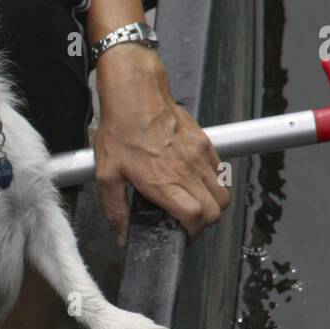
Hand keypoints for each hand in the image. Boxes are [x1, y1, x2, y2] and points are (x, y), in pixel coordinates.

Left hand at [94, 46, 229, 241]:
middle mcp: (185, 171)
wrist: (135, 94)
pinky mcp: (204, 143)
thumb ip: (114, 208)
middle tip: (190, 221)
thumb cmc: (120, 130)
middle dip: (205, 222)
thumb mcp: (107, 174)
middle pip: (215, 210)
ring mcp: (198, 156)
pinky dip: (214, 182)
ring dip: (213, 203)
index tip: (183, 232)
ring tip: (195, 202)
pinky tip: (196, 180)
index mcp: (162, 182)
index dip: (193, 231)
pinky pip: (221, 170)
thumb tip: (120, 234)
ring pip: (223, 192)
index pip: (195, 216)